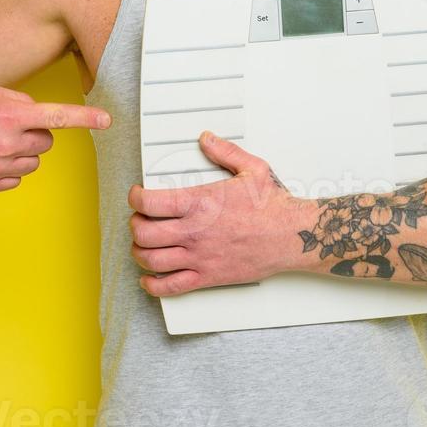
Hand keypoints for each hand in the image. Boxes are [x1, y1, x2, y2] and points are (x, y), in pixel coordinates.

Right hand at [0, 83, 110, 191]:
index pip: (56, 117)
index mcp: (9, 114)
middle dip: (35, 134)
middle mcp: (5, 141)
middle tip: (11, 127)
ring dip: (22, 152)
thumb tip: (39, 118)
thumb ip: (20, 103)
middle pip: (46, 143)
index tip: (107, 119)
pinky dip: (8, 169)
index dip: (85, 118)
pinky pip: (16, 179)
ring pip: (33, 162)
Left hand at [128, 131, 311, 296]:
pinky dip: (153, 284)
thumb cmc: (274, 206)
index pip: (149, 202)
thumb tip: (207, 140)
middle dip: (134, 225)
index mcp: (199, 203)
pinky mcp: (208, 276)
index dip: (135, 198)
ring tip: (142, 245)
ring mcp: (199, 256)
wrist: (291, 235)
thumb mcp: (251, 168)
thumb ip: (225, 151)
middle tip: (139, 220)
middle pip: (143, 233)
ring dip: (139, 252)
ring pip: (150, 260)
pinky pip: (170, 287)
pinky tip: (150, 278)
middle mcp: (194, 231)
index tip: (137, 195)